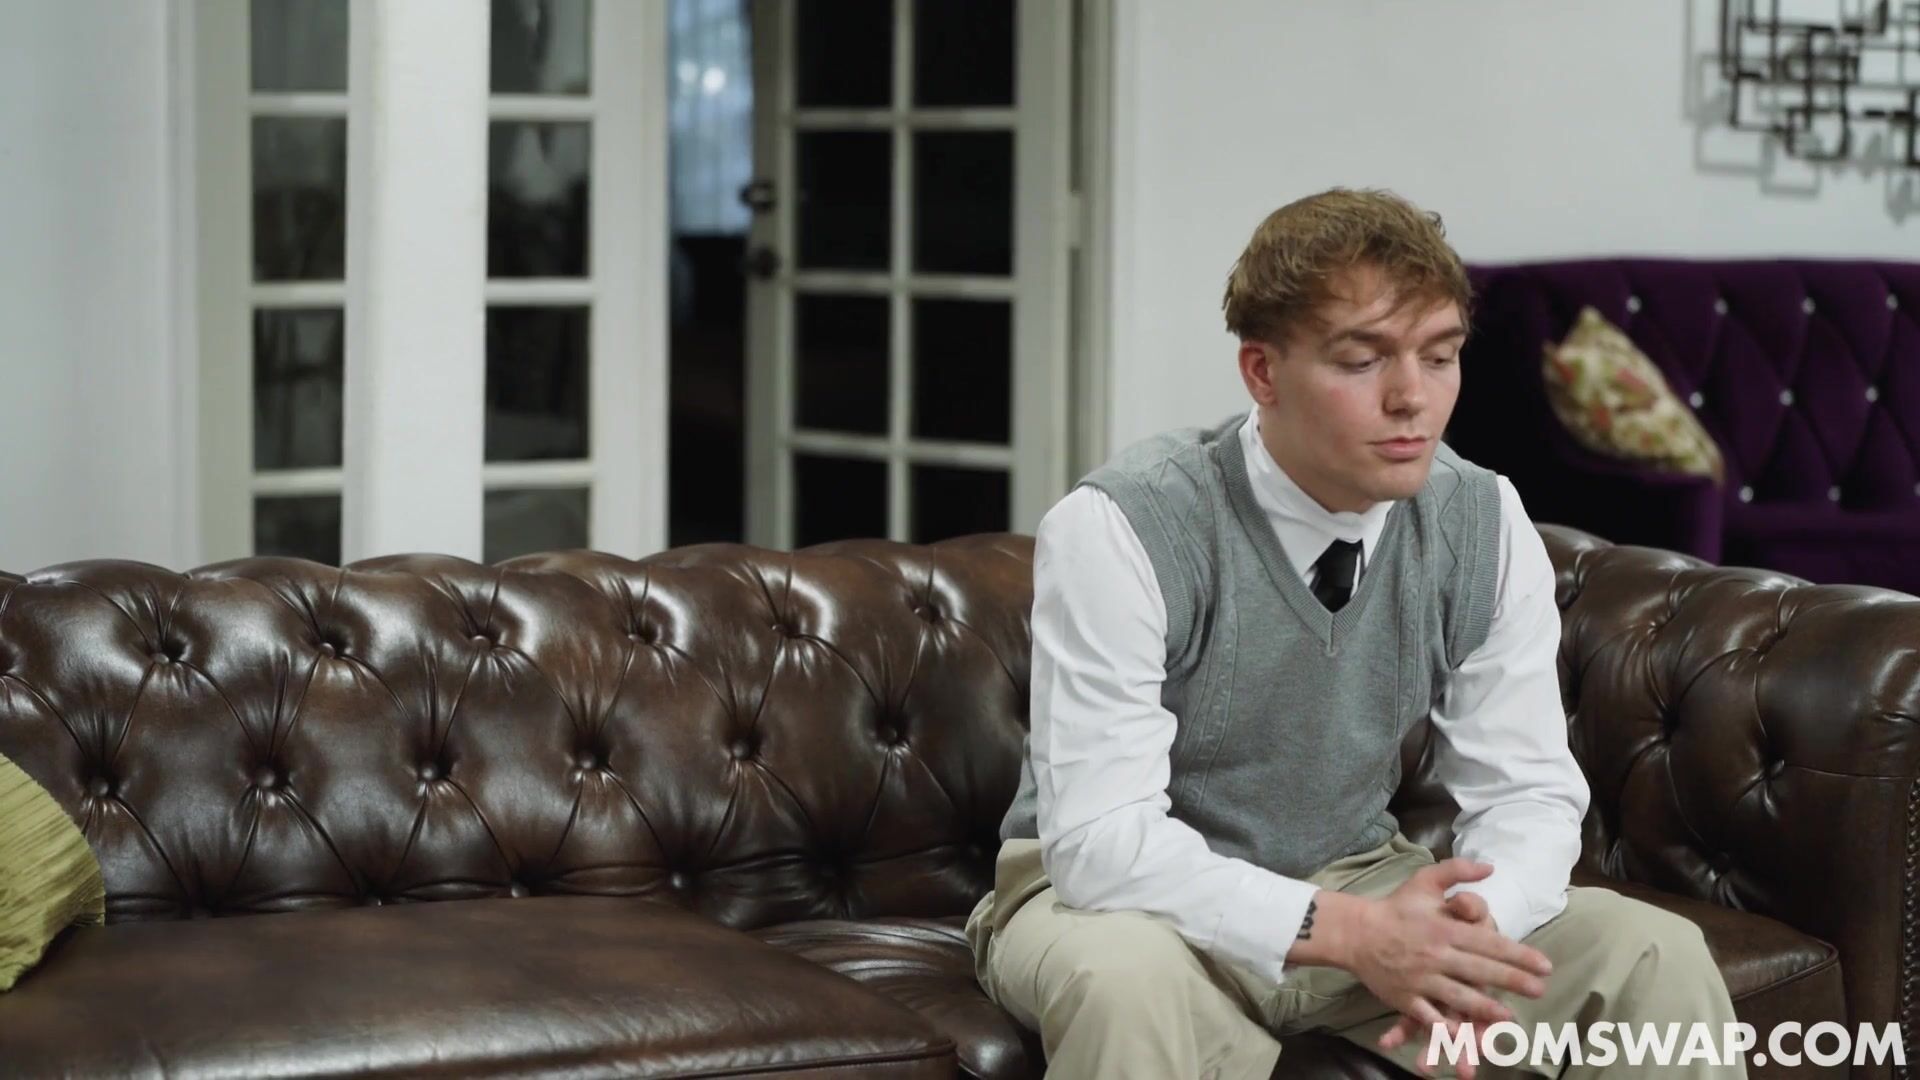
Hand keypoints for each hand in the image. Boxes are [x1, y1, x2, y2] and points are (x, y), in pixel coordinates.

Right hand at [1338, 860, 1550, 1076]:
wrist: (1355, 931)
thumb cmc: (1395, 907)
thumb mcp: (1425, 880)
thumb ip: (1457, 871)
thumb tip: (1491, 867)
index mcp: (1443, 927)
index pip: (1489, 942)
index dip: (1519, 954)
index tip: (1544, 965)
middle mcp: (1435, 954)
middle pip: (1480, 969)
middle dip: (1513, 981)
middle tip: (1540, 990)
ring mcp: (1420, 978)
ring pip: (1458, 996)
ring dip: (1485, 1007)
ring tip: (1510, 1015)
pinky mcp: (1405, 998)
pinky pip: (1429, 1016)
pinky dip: (1446, 1027)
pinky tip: (1464, 1035)